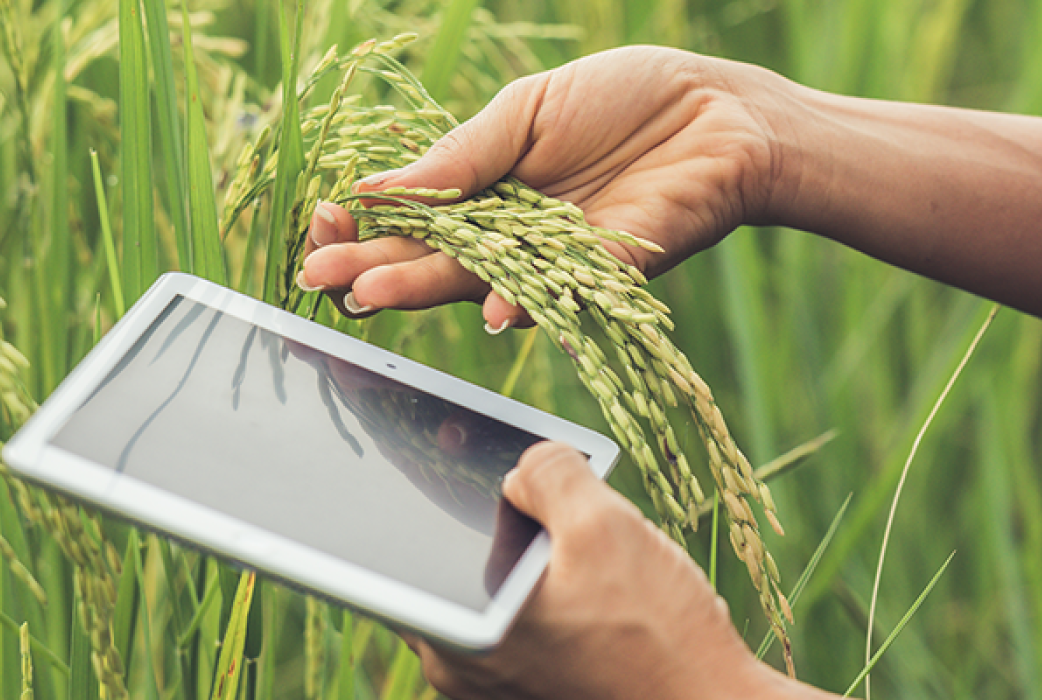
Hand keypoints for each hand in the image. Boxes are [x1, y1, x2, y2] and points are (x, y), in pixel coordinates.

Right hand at [298, 46, 797, 331]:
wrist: (721, 110)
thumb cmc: (625, 98)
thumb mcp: (526, 111)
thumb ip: (460, 156)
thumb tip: (373, 188)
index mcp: (486, 192)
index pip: (410, 220)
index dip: (365, 225)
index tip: (324, 223)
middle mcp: (513, 238)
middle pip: (432, 259)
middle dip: (373, 267)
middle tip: (319, 277)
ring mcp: (557, 262)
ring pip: (482, 282)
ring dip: (426, 289)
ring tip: (371, 292)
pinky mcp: (610, 274)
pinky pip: (564, 292)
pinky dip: (530, 300)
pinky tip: (492, 306)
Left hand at [404, 441, 821, 699]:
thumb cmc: (659, 637)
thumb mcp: (606, 526)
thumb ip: (548, 473)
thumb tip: (520, 465)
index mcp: (457, 634)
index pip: (396, 557)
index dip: (413, 503)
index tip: (423, 468)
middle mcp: (458, 673)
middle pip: (450, 571)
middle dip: (491, 530)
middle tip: (540, 503)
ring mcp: (492, 694)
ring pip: (491, 600)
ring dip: (528, 568)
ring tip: (590, 556)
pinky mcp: (529, 699)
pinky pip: (520, 634)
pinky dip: (547, 604)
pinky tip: (603, 594)